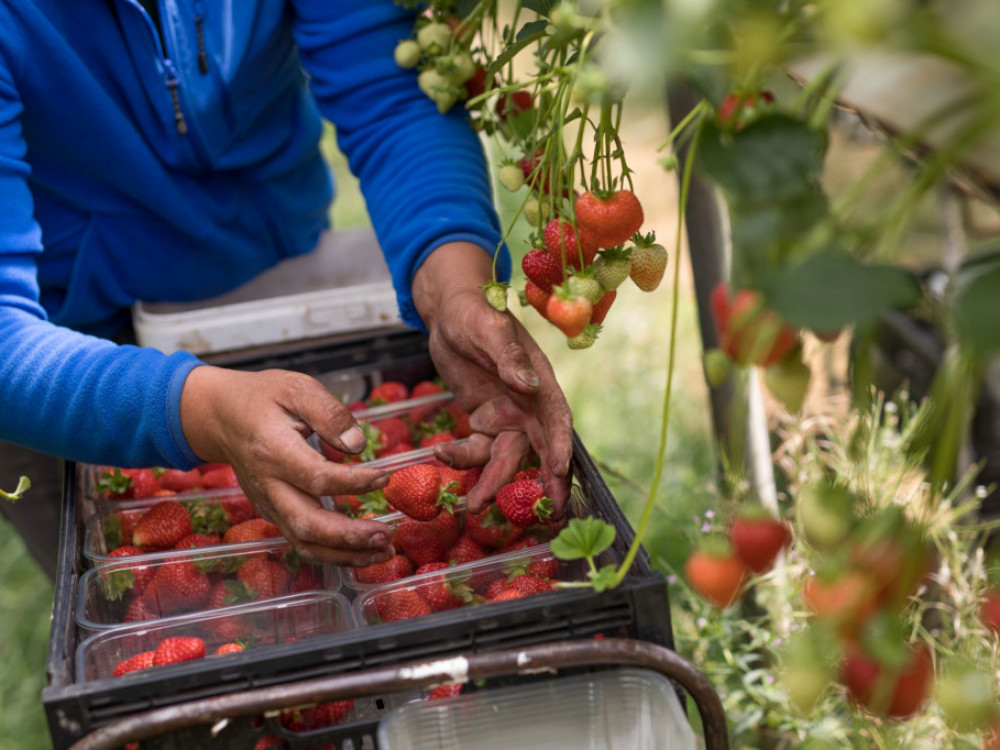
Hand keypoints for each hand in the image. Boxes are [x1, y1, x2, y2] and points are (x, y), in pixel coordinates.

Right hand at [179, 366, 394, 565]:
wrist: (222, 415)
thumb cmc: (262, 398)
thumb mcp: (297, 387)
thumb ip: (330, 414)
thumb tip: (357, 445)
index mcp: (272, 451)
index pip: (316, 477)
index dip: (353, 482)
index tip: (383, 477)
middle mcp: (268, 485)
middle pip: (306, 524)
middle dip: (348, 537)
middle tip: (385, 535)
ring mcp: (268, 504)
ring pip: (304, 542)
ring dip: (345, 554)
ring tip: (384, 552)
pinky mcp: (275, 513)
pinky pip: (303, 541)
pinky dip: (334, 553)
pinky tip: (364, 551)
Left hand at [412, 242, 573, 514]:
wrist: (448, 313)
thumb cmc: (472, 312)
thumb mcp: (486, 327)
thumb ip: (506, 355)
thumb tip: (528, 384)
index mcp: (538, 381)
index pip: (556, 418)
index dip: (560, 446)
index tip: (559, 472)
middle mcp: (527, 403)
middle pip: (540, 447)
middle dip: (546, 481)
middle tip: (551, 515)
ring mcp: (506, 415)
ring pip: (505, 457)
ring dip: (493, 480)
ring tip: (473, 504)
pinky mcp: (483, 421)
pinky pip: (477, 449)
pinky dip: (462, 457)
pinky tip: (440, 454)